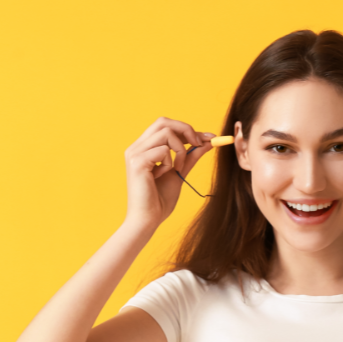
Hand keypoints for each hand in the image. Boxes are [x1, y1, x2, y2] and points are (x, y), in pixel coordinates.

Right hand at [122, 117, 214, 231]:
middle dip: (186, 130)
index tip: (208, 137)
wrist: (148, 220)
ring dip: (180, 150)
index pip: (165, 125)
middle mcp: (136, 147)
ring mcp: (134, 153)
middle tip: (200, 144)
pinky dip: (170, 162)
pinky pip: (163, 150)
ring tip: (177, 168)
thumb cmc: (159, 200)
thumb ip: (191, 156)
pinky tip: (162, 176)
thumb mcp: (179, 172)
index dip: (187, 129)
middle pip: (164, 121)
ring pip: (166, 132)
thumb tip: (207, 141)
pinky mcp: (137, 162)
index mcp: (143, 148)